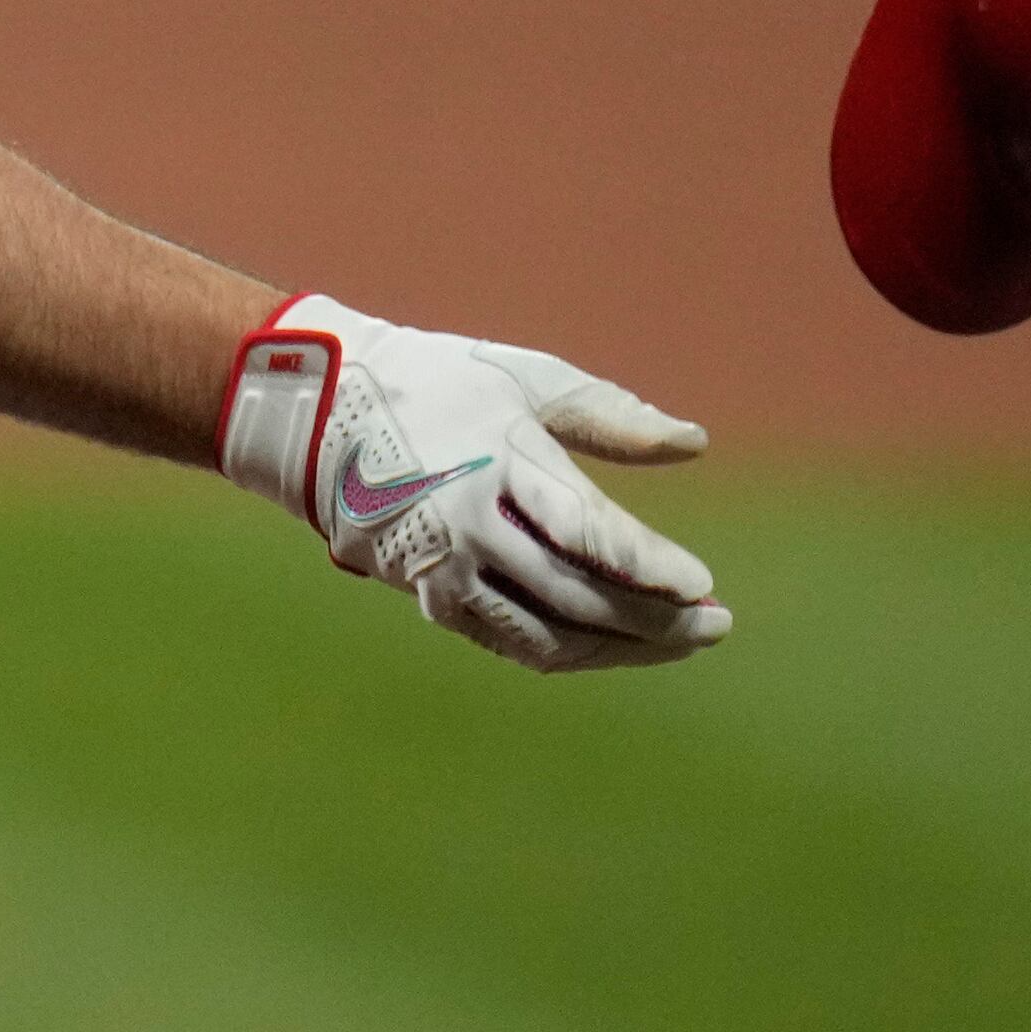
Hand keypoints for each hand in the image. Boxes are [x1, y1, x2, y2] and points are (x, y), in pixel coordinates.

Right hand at [213, 294, 731, 672]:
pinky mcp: (427, 595)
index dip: (650, 567)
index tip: (703, 588)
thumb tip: (695, 444)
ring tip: (678, 641)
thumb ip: (610, 414)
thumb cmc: (436, 384)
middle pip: (578, 595)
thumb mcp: (525, 379)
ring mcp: (445, 567)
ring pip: (548, 633)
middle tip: (715, 624)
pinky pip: (510, 641)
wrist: (316, 413)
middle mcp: (471, 523)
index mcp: (499, 459)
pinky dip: (568, 652)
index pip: (588, 531)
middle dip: (656, 619)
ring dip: (620, 648)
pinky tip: (610, 646)